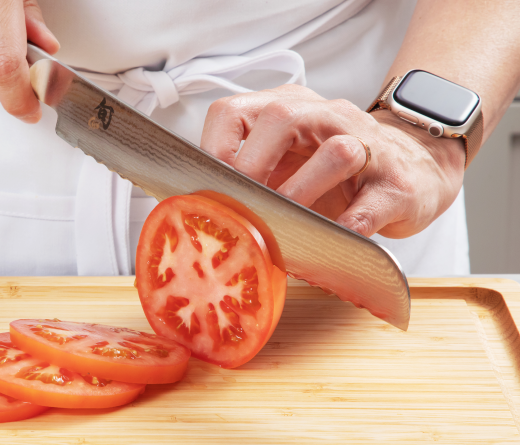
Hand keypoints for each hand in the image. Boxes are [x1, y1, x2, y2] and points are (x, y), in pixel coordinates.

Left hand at [200, 84, 465, 237]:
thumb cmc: (337, 172)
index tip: (208, 189)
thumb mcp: (287, 161)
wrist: (416, 168)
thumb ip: (250, 174)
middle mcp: (328, 118)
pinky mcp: (397, 186)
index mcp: (290, 108)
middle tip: (242, 206)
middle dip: (251, 167)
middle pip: (281, 117)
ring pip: (337, 152)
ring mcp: (369, 147)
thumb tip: (200, 211)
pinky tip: (329, 240)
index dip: (214, 151)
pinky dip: (346, 228)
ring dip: (301, 193)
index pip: (234, 112)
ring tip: (286, 224)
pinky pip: (371, 205)